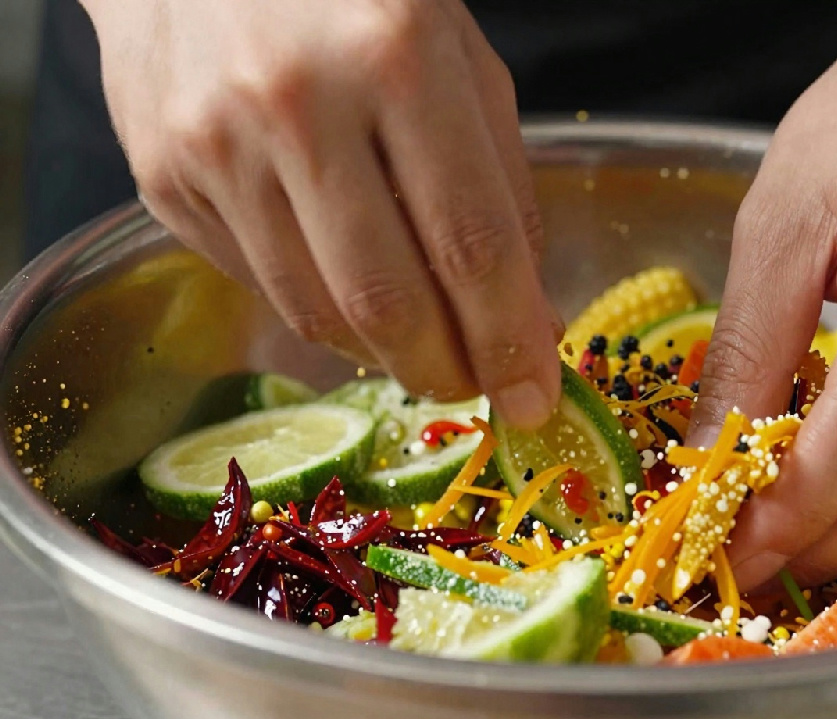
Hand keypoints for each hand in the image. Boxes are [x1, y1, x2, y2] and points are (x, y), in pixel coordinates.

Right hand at [83, 0, 560, 426]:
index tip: (533, 402)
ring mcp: (216, 146)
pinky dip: (322, 312)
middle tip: (474, 385)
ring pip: (316, 312)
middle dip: (445, 370)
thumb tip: (527, 318)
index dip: (510, 340)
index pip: (471, 242)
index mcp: (398, 56)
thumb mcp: (460, 60)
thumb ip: (501, 187)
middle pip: (387, 300)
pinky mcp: (162, 182)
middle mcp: (297, 104)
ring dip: (384, 354)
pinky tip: (349, 292)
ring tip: (420, 346)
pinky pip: (261, 287)